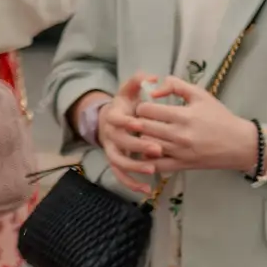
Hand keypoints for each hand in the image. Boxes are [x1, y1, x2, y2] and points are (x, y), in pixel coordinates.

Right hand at [96, 72, 161, 191]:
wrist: (109, 121)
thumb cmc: (125, 105)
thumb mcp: (129, 91)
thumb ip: (138, 81)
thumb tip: (151, 76)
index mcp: (113, 115)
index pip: (116, 119)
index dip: (126, 122)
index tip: (140, 123)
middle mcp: (109, 134)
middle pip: (120, 142)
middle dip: (137, 146)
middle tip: (157, 149)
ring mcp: (112, 149)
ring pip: (118, 161)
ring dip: (134, 166)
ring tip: (152, 169)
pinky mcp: (116, 161)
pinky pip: (121, 175)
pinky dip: (131, 183)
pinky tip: (146, 189)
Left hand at [135, 75, 254, 175]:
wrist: (242, 145)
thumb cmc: (220, 117)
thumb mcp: (200, 95)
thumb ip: (175, 86)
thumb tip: (153, 90)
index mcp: (184, 116)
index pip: (146, 110)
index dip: (142, 106)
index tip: (146, 107)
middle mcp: (179, 135)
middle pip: (142, 127)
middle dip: (138, 121)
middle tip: (141, 120)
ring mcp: (180, 152)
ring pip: (145, 145)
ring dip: (142, 138)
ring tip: (146, 133)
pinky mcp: (182, 165)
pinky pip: (155, 164)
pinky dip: (148, 157)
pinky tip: (150, 150)